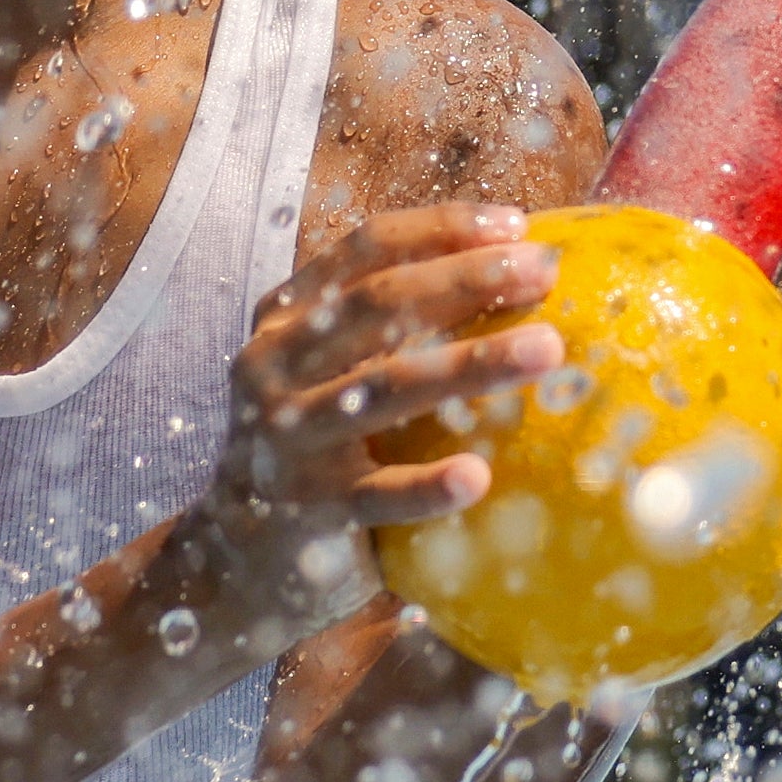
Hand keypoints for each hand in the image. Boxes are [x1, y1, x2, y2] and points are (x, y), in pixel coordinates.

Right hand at [195, 206, 565, 648]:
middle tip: (544, 269)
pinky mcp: (305, 508)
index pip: (367, 248)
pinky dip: (426, 484)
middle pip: (381, 304)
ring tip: (547, 349)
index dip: (442, 228)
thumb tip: (519, 266)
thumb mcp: (330, 367)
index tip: (519, 226)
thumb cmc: (316, 439)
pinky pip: (376, 494)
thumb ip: (392, 321)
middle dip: (468, 279)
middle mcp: (275, 366)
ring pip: (386, 387)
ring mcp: (286, 437)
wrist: (234, 554)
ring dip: (472, 363)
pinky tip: (479, 476)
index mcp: (286, 317)